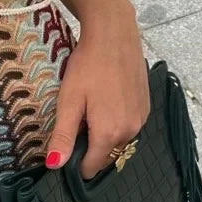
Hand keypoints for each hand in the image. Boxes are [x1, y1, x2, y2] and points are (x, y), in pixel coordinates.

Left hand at [46, 0, 150, 178]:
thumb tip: (55, 165)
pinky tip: (106, 100)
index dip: (75, 162)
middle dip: (89, 147)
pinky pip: (129, 126)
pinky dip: (116, 122)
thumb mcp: (69, 101)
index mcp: (109, 133)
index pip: (91, 167)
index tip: (66, 145)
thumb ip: (63, 136)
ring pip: (118, 141)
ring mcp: (141, 119)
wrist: (114, 35)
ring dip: (103, 134)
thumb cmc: (87, 66)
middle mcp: (130, 131)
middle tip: (76, 121)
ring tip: (90, 108)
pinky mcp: (146, 107)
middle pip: (106, 155)